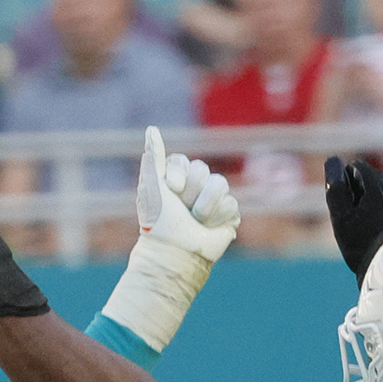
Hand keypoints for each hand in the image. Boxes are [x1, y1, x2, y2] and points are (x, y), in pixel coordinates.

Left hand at [136, 125, 238, 261]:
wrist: (175, 253)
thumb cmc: (159, 223)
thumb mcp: (152, 186)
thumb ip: (154, 157)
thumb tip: (151, 129)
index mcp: (176, 181)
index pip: (185, 162)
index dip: (179, 175)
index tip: (172, 189)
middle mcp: (194, 189)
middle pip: (202, 170)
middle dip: (191, 192)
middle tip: (182, 210)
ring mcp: (212, 201)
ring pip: (220, 184)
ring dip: (205, 205)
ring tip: (196, 221)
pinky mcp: (228, 215)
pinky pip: (230, 203)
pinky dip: (217, 217)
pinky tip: (208, 229)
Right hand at [323, 154, 382, 277]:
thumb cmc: (363, 243)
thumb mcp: (342, 217)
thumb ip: (336, 188)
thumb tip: (333, 160)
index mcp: (377, 185)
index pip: (356, 167)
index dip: (343, 182)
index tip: (341, 204)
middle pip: (371, 180)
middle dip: (358, 193)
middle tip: (351, 220)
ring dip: (371, 205)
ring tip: (365, 230)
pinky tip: (378, 234)